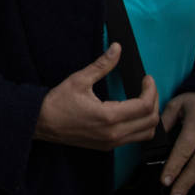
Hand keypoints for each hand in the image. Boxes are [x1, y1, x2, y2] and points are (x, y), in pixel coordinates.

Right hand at [34, 43, 160, 150]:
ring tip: (143, 100)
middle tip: (147, 88)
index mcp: (108, 117)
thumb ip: (102, 65)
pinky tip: (132, 112)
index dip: (151, 90)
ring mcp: (111, 142)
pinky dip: (140, 126)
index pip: (145, 106)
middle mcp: (113, 133)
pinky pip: (134, 139)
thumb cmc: (57, 102)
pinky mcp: (107, 146)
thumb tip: (117, 48)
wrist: (40, 123)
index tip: (147, 79)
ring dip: (150, 117)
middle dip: (154, 101)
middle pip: (151, 121)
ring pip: (146, 134)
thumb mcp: (79, 80)